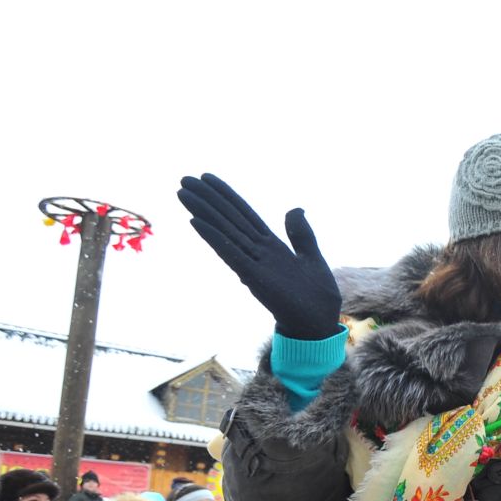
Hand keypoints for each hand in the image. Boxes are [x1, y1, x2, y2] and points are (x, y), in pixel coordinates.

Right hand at [177, 174, 342, 339]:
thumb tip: (294, 208)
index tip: (207, 177)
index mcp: (271, 245)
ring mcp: (253, 263)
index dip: (226, 195)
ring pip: (224, 231)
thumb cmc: (315, 295)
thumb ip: (300, 234)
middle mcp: (257, 251)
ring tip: (183, 192)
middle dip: (208, 198)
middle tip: (183, 179)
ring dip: (204, 211)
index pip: (244, 214)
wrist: (318, 323)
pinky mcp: (253, 277)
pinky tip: (196, 221)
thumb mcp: (311, 256)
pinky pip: (230, 254)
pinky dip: (214, 238)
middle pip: (228, 218)